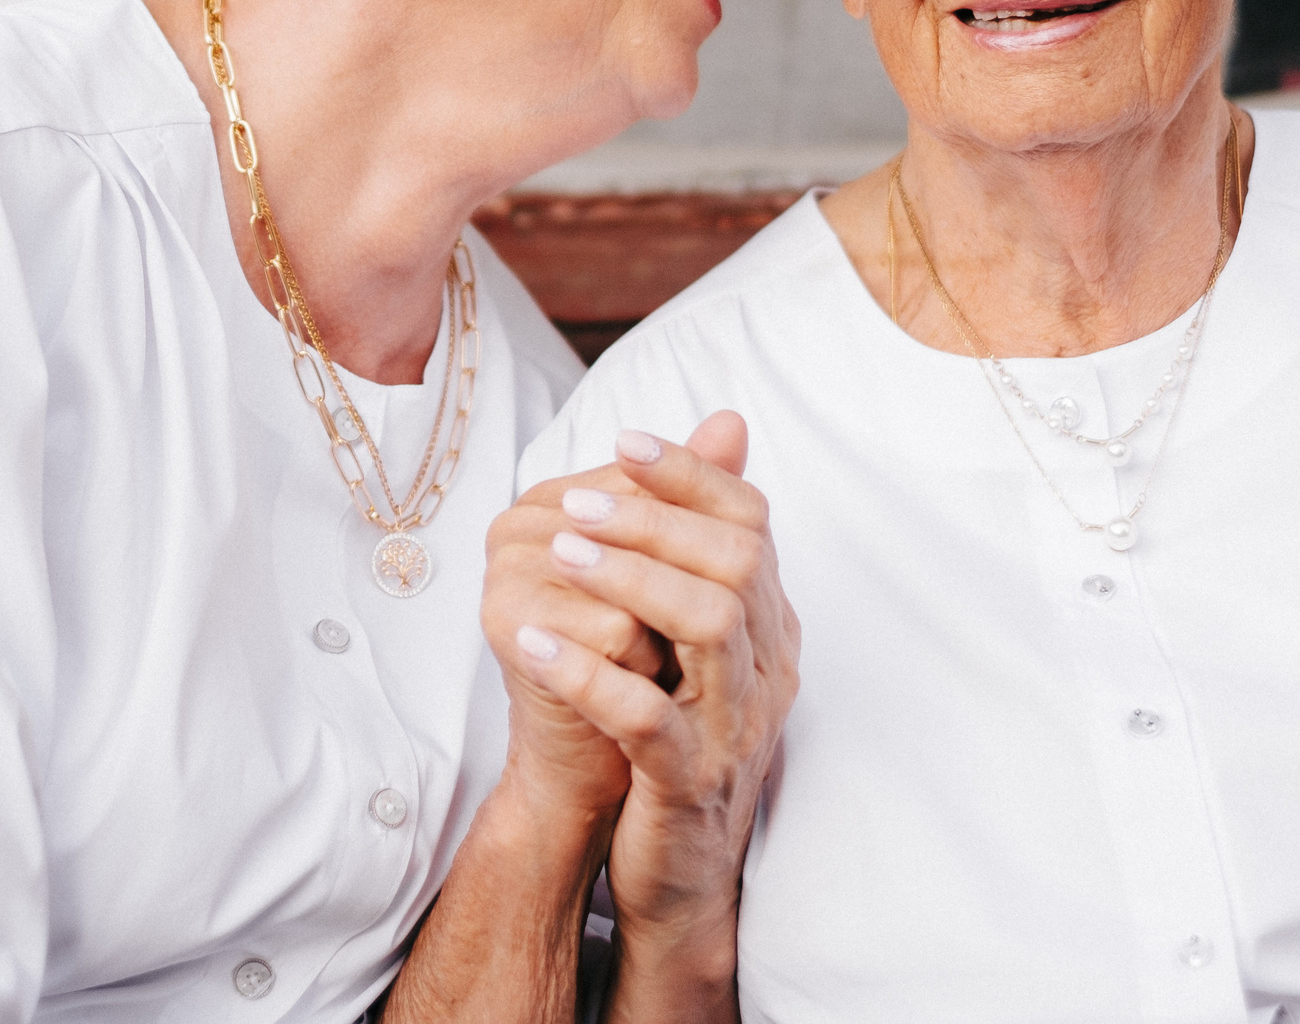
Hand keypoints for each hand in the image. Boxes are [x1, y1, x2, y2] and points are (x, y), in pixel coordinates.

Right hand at [483, 459, 672, 819]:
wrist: (597, 763)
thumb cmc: (639, 666)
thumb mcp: (676, 577)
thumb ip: (700, 496)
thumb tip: (733, 418)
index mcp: (558, 496)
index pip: (653, 487)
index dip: (700, 544)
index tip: (699, 592)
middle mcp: (523, 520)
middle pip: (647, 532)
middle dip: (686, 592)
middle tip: (686, 640)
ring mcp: (506, 567)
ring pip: (637, 587)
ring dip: (666, 640)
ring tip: (654, 669)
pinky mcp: (504, 623)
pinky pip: (614, 633)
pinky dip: (641, 671)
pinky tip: (628, 691)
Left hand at [501, 412, 801, 1003]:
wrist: (683, 876)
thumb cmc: (679, 742)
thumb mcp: (690, 646)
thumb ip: (695, 547)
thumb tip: (721, 424)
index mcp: (768, 628)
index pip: (752, 522)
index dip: (690, 474)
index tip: (624, 440)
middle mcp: (766, 669)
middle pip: (736, 561)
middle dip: (654, 518)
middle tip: (575, 499)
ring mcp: (734, 726)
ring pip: (708, 624)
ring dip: (629, 578)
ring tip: (560, 553)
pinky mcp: (689, 781)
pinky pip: (646, 717)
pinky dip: (587, 672)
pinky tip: (532, 642)